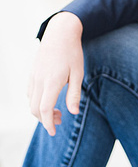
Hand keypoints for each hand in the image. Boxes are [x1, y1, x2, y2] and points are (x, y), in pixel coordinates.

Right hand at [26, 12, 83, 135]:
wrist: (60, 34)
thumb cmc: (72, 53)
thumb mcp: (78, 74)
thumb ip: (74, 94)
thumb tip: (73, 112)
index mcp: (51, 82)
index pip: (45, 109)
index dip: (48, 123)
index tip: (54, 132)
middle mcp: (39, 81)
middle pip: (35, 109)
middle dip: (46, 120)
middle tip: (61, 120)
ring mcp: (33, 77)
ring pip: (31, 102)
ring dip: (41, 111)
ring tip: (59, 112)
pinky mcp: (32, 74)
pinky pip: (30, 94)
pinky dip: (37, 102)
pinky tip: (50, 101)